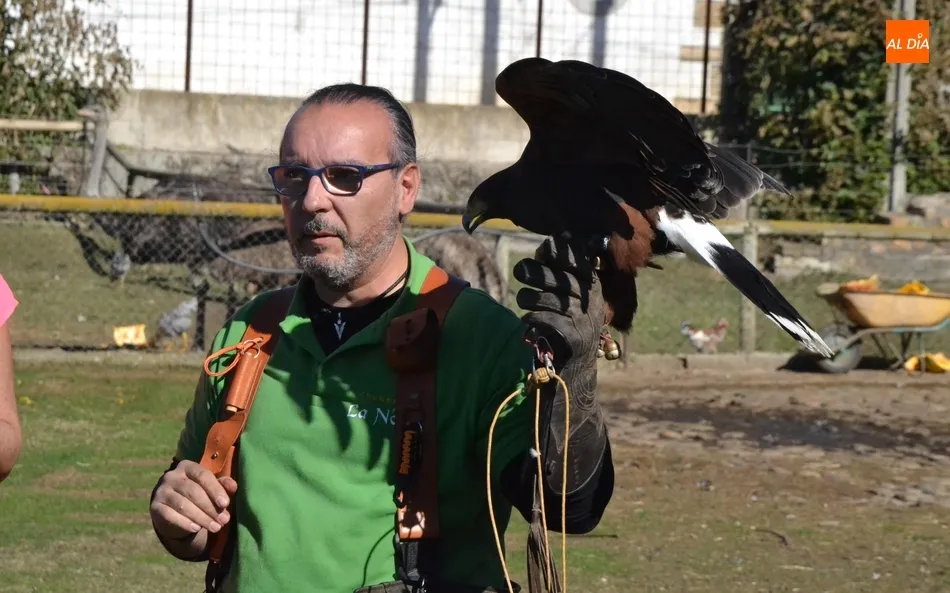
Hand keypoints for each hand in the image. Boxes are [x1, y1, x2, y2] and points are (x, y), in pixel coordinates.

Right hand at [149, 459, 236, 539]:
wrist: (174, 510)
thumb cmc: (199, 495)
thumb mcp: (211, 488)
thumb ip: (222, 485)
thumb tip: (233, 486)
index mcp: (188, 467)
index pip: (202, 475)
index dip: (215, 490)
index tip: (225, 504)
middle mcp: (172, 476)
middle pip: (193, 492)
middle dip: (210, 508)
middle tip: (223, 520)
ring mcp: (161, 491)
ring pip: (183, 505)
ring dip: (201, 518)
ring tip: (215, 527)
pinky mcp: (155, 507)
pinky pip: (170, 515)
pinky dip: (184, 523)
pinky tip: (196, 529)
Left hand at [513, 235, 604, 371]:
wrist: (575, 367)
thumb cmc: (566, 325)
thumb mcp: (567, 298)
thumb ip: (558, 273)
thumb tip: (546, 244)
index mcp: (592, 288)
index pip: (581, 266)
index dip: (564, 255)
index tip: (545, 246)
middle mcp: (592, 304)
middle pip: (566, 283)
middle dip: (540, 274)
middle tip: (518, 270)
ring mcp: (586, 323)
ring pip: (557, 302)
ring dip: (534, 297)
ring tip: (520, 298)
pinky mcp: (576, 340)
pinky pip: (553, 322)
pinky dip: (536, 318)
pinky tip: (527, 318)